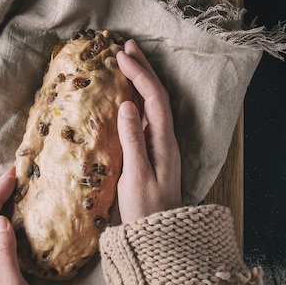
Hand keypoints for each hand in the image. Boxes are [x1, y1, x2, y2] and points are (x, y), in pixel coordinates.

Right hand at [116, 40, 181, 222]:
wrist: (157, 237)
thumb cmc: (145, 211)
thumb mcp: (136, 177)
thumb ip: (132, 141)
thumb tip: (127, 105)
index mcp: (164, 142)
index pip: (154, 98)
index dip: (139, 74)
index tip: (121, 56)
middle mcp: (165, 140)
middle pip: (157, 96)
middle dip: (143, 70)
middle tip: (126, 47)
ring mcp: (159, 147)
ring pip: (152, 106)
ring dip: (140, 82)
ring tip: (127, 62)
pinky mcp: (151, 155)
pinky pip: (145, 119)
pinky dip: (136, 101)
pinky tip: (126, 97)